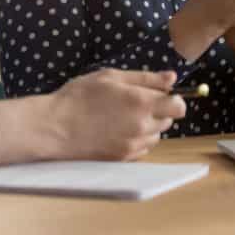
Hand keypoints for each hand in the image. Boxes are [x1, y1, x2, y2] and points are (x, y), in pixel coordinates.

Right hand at [46, 69, 184, 159]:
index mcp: (142, 102)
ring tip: (122, 117)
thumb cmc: (80, 96)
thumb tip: (173, 78)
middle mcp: (142, 126)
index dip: (174, 98)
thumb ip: (146, 78)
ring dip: (148, 126)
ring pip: (156, 136)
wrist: (54, 127)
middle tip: (134, 102)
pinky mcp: (123, 158)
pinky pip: (142, 149)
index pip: (179, 106)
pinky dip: (136, 140)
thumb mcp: (111, 77)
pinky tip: (117, 130)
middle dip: (158, 110)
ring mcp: (133, 145)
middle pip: (168, 121)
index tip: (160, 94)